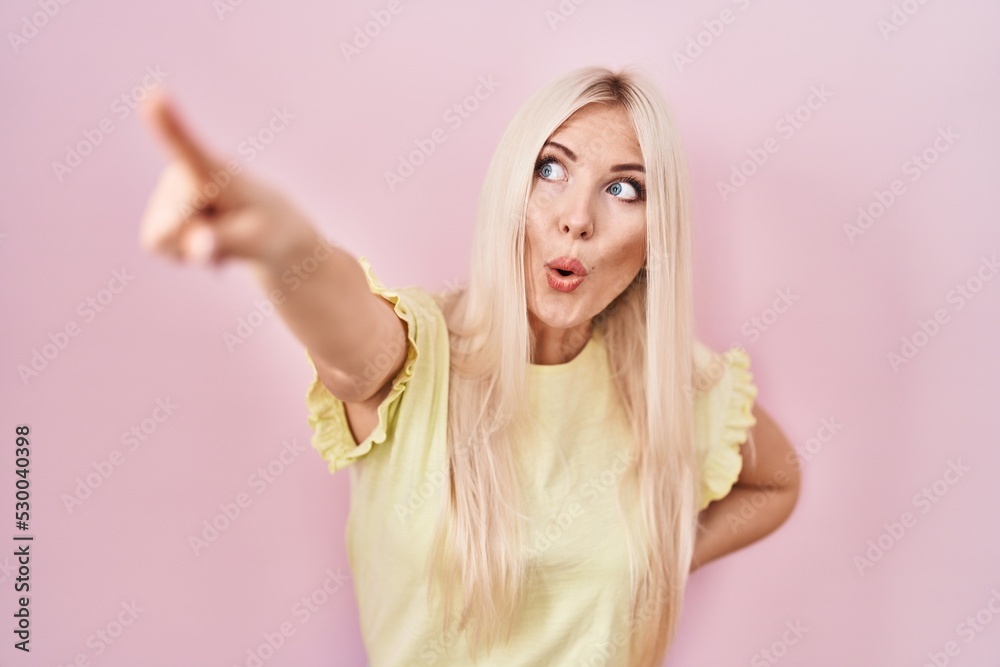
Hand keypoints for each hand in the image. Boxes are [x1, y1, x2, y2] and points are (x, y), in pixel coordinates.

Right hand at [137, 87, 314, 270]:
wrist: (271, 232)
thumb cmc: (271, 233)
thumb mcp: (258, 243)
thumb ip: (226, 243)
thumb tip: (196, 247)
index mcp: (218, 170)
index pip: (189, 146)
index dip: (169, 125)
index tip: (155, 97)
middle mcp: (184, 169)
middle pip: (171, 229)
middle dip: (198, 243)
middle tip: (230, 232)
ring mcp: (167, 186)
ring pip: (162, 240)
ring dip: (191, 248)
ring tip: (220, 232)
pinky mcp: (158, 204)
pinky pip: (156, 244)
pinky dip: (182, 252)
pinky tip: (206, 238)